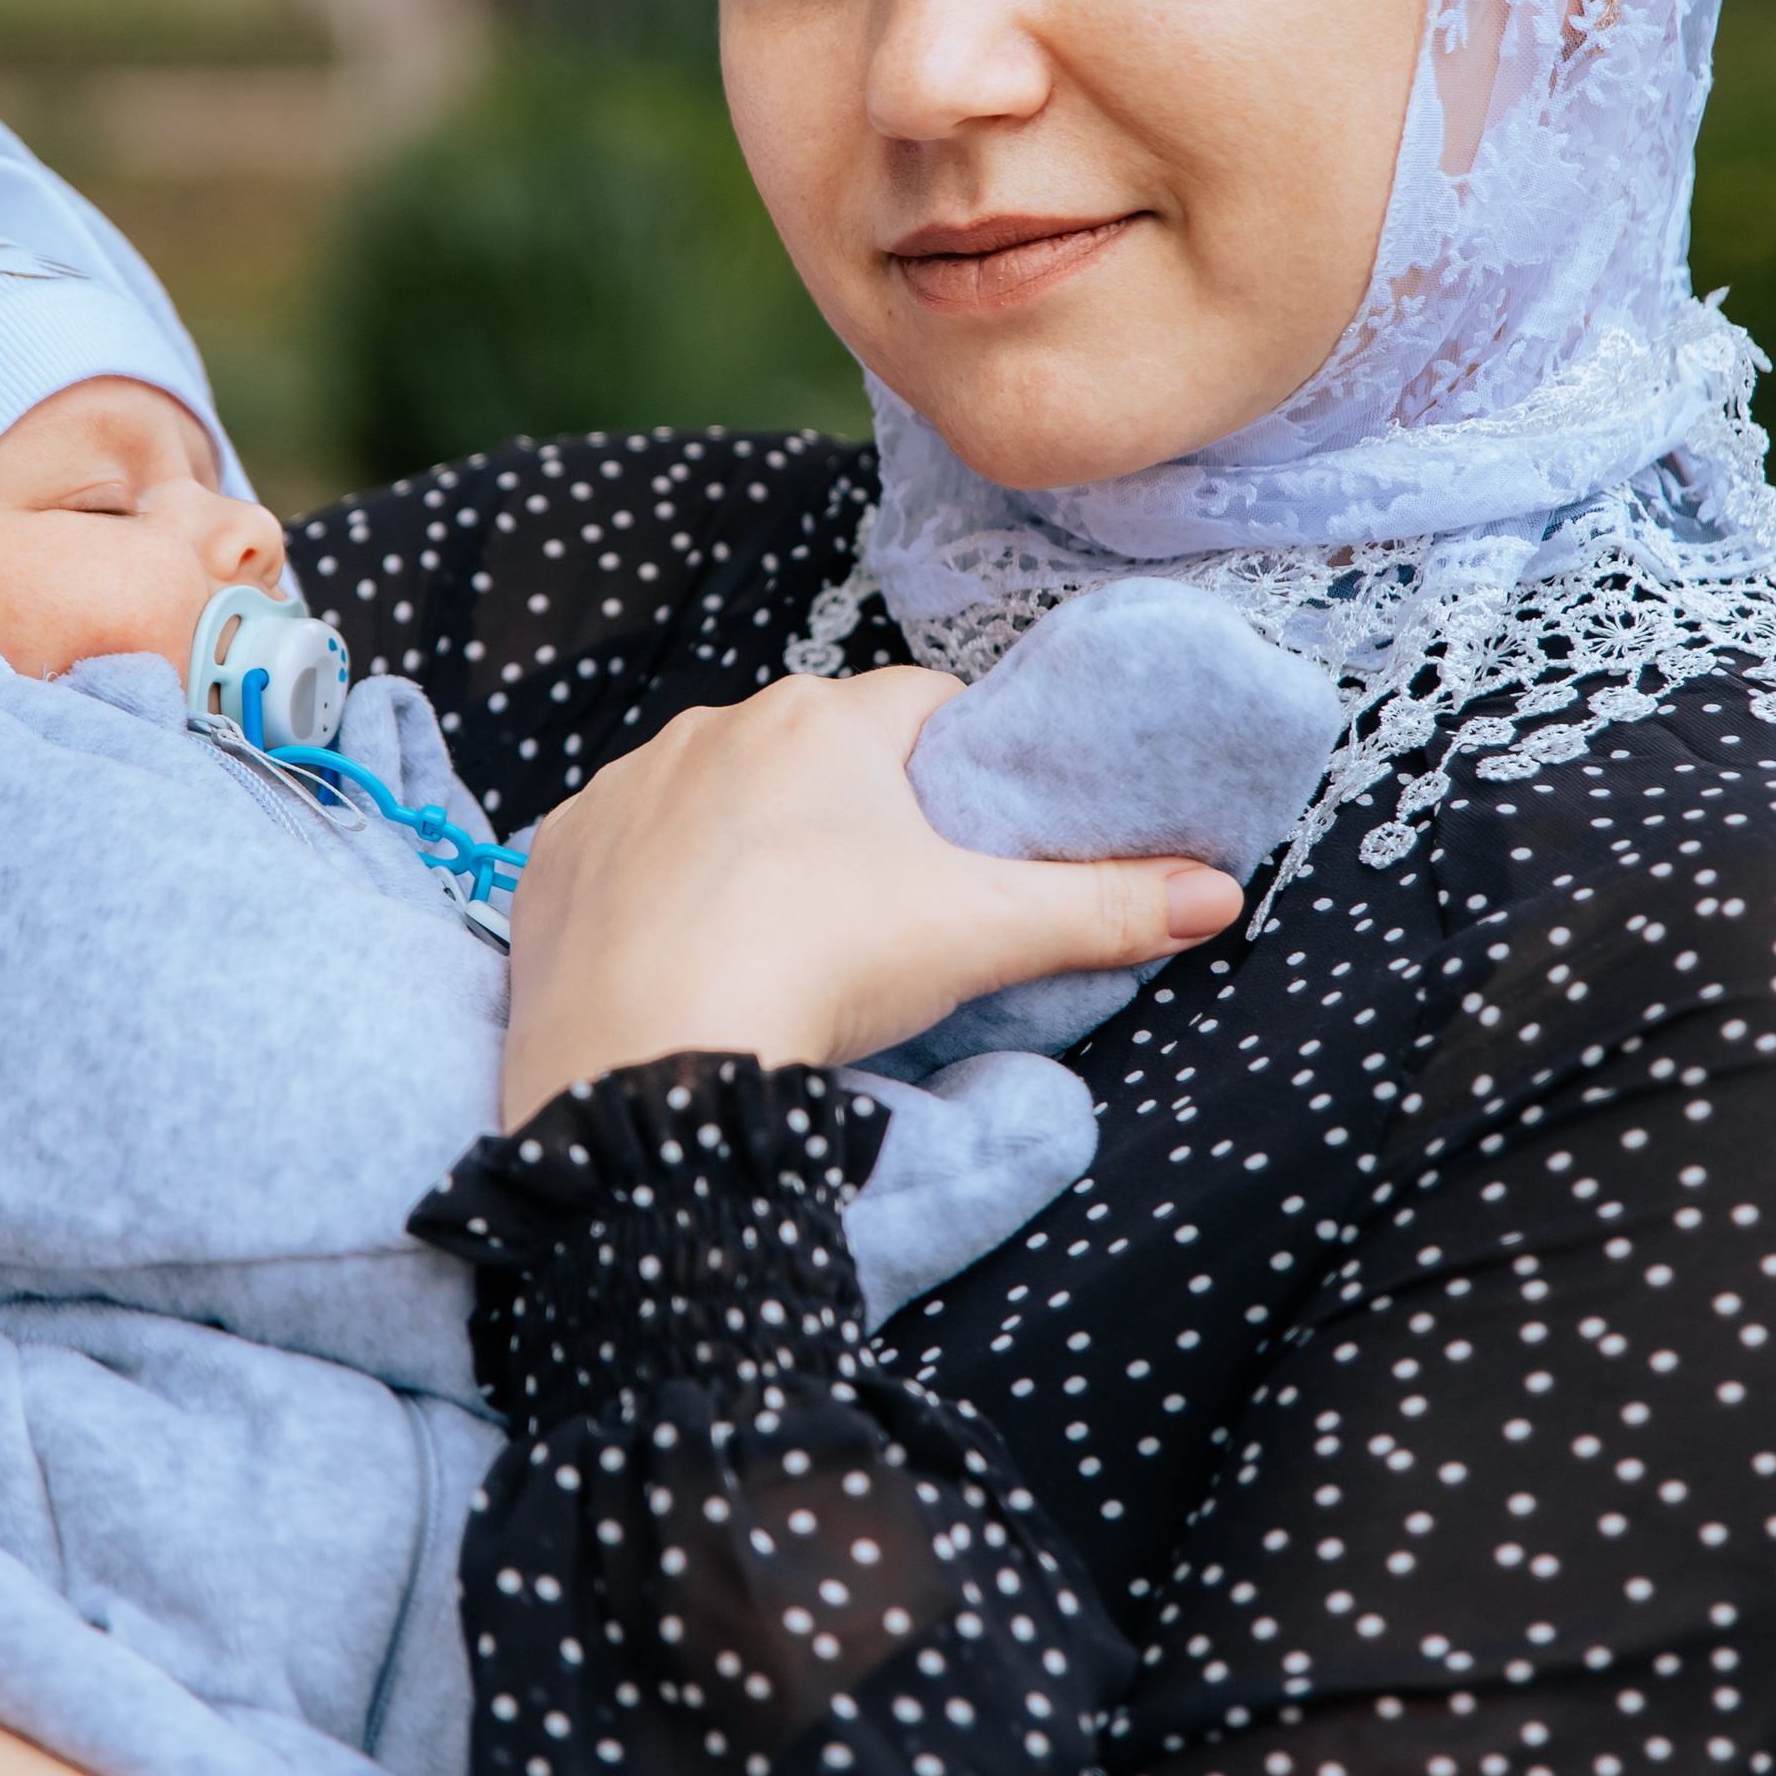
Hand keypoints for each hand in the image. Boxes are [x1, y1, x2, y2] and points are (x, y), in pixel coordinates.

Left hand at [500, 665, 1240, 1125]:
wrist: (647, 1067)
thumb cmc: (819, 973)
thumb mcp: (979, 937)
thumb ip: (1102, 907)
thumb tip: (1219, 894)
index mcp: (823, 719)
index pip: (924, 708)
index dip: (962, 770)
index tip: (972, 842)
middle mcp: (713, 725)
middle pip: (815, 753)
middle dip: (853, 813)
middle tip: (885, 911)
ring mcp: (622, 786)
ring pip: (715, 798)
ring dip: (748, 847)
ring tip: (780, 944)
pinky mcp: (556, 853)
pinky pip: (622, 851)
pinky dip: (656, 890)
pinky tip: (684, 955)